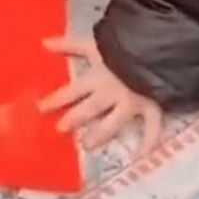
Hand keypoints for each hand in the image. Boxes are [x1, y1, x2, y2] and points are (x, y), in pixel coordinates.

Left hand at [39, 38, 162, 157]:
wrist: (158, 46)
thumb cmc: (125, 42)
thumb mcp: (94, 42)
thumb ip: (69, 45)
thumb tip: (43, 43)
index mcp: (95, 78)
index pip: (70, 93)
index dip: (55, 101)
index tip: (40, 109)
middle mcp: (110, 94)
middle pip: (88, 111)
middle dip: (74, 120)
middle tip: (61, 129)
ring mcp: (132, 104)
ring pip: (113, 125)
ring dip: (99, 135)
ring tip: (87, 145)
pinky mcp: (153, 108)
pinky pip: (152, 129)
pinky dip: (148, 143)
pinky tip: (140, 156)